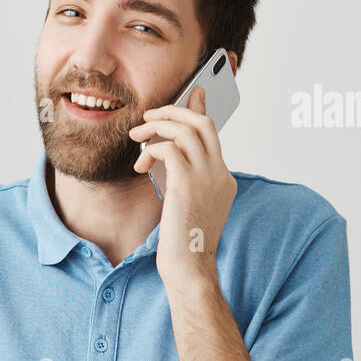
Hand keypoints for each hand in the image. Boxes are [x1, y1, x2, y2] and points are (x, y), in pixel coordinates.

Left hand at [129, 86, 236, 288]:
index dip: (200, 110)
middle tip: (150, 116)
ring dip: (157, 127)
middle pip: (202, 123)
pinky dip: (152, 150)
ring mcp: (207, 177)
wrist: (189, 267)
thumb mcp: (188, 206)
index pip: (212, 134)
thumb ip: (185, 181)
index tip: (194, 92)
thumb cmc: (182, 243)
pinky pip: (169, 148)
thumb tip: (168, 161)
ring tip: (137, 137)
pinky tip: (141, 165)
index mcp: (223, 179)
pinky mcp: (186, 183)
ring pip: (185, 129)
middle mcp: (219, 173)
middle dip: (174, 111)